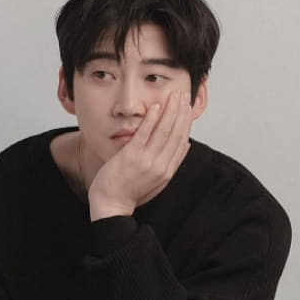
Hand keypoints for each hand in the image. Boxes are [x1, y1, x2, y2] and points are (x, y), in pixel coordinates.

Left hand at [88, 90, 193, 214]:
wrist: (112, 204)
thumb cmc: (131, 192)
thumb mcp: (158, 181)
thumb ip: (172, 163)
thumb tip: (185, 144)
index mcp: (167, 171)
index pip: (182, 141)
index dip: (186, 122)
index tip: (188, 108)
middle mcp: (160, 165)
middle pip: (176, 133)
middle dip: (181, 112)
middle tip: (185, 95)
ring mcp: (146, 160)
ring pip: (164, 131)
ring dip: (171, 110)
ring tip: (175, 95)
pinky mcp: (131, 156)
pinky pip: (145, 133)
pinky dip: (152, 118)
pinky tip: (157, 106)